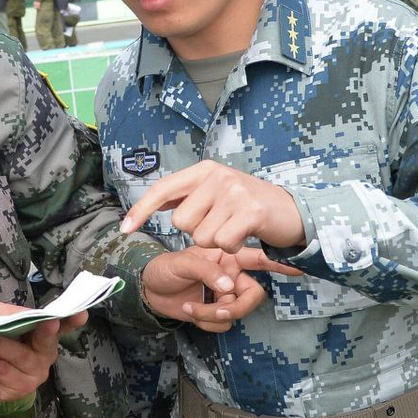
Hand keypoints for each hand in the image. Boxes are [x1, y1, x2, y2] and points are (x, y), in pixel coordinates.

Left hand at [0, 302, 88, 408]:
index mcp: (43, 333)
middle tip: (49, 322)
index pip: (61, 325)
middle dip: (46, 331)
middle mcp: (45, 354)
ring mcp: (34, 374)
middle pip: (46, 341)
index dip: (71, 320)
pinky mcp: (18, 389)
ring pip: (16, 356)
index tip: (81, 313)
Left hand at [123, 160, 305, 252]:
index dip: (141, 210)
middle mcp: (217, 176)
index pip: (163, 189)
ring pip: (201, 236)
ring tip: (234, 229)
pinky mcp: (251, 211)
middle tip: (220, 224)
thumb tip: (152, 202)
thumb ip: (187, 196)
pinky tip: (244, 236)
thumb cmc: (248, 206)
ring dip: (216, 242)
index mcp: (204, 170)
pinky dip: (231, 248)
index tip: (124, 229)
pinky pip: (223, 243)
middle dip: (197, 232)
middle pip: (181, 222)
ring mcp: (235, 192)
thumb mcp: (216, 192)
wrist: (293, 212)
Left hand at [140, 246, 273, 330]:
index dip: (279, 265)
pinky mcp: (216, 312)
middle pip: (252, 296)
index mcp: (226, 257)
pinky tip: (191, 313)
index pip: (258, 259)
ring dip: (214, 316)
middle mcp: (230, 275)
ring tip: (192, 309)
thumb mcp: (181, 264)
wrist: (148, 291)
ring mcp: (224, 296)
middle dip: (235, 307)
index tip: (298, 268)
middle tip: (216, 310)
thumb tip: (229, 287)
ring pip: (237, 312)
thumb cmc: (163, 269)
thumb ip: (207, 271)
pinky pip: (224, 324)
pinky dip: (207, 323)